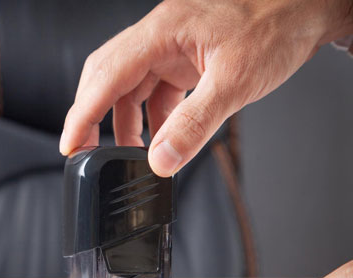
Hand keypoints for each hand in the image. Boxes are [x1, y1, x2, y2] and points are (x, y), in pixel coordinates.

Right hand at [59, 0, 352, 175]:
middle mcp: (159, 37)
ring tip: (132, 152)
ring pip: (130, 87)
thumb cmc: (276, 24)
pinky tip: (164, 134)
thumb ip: (195, 124)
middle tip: (88, 152)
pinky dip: (154, 116)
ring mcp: (170, 47)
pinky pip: (156, 90)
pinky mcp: (184, 58)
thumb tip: (161, 160)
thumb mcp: (235, 81)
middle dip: (93, 117)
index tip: (71, 145)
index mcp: (162, 32)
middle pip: (106, 78)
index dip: (82, 114)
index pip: (106, 76)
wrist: (307, 7)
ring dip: (126, 121)